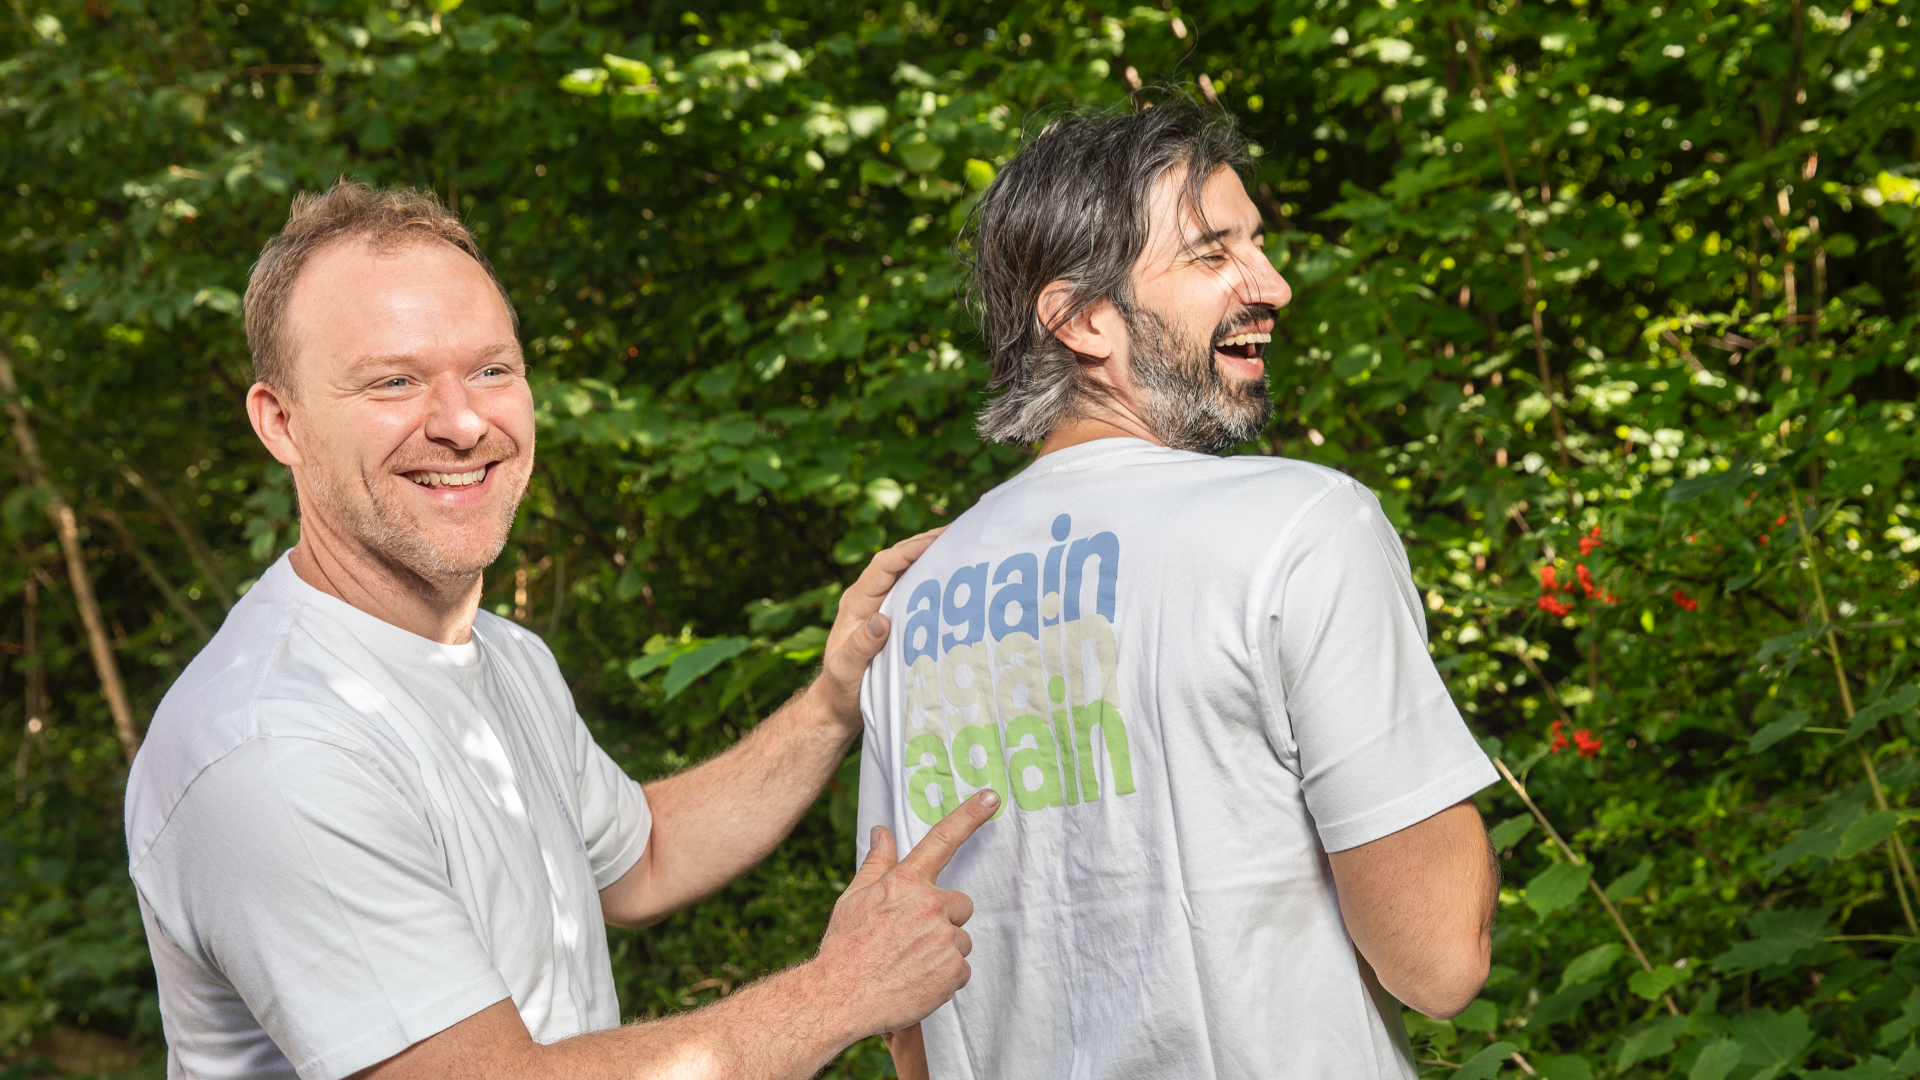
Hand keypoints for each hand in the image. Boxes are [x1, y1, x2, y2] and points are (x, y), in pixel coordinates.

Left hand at [811, 528, 944, 732]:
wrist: (839, 705)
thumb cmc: (840, 688)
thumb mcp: (846, 670)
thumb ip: (861, 646)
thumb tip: (881, 620)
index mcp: (855, 602)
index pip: (883, 566)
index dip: (909, 550)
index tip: (936, 541)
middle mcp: (869, 598)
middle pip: (898, 561)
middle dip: (925, 543)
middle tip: (959, 533)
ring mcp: (883, 607)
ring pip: (908, 574)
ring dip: (932, 558)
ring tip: (963, 547)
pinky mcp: (895, 619)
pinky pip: (915, 592)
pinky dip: (933, 581)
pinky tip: (956, 580)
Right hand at [813, 789, 996, 1038]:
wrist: (840, 997)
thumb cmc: (845, 946)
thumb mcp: (854, 897)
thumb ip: (877, 863)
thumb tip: (881, 831)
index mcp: (906, 883)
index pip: (942, 840)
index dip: (970, 815)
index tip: (991, 797)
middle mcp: (931, 905)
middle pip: (960, 904)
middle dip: (943, 918)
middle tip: (910, 938)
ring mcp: (945, 939)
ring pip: (960, 939)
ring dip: (943, 950)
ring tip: (909, 963)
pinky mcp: (954, 971)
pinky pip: (961, 969)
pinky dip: (944, 978)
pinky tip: (917, 981)